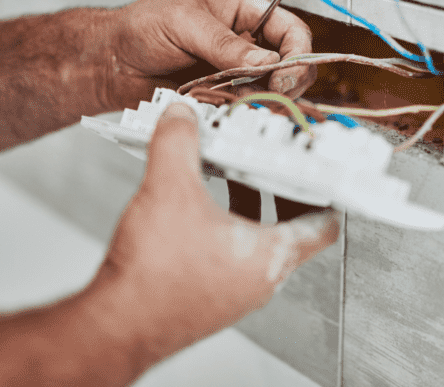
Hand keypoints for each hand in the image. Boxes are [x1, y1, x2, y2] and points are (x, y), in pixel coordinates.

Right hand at [82, 103, 339, 366]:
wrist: (114, 326)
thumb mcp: (169, 189)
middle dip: (281, 188)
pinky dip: (224, 225)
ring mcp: (234, 292)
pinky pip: (231, 255)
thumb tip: (183, 116)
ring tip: (231, 173)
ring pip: (257, 241)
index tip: (323, 170)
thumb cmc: (152, 278)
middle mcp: (259, 280)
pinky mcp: (208, 297)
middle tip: (272, 160)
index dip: (328, 192)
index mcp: (270, 257)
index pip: (325, 226)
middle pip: (291, 228)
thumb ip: (179, 142)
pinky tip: (196, 207)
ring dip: (249, 204)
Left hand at [102, 0, 316, 107]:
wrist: (111, 62)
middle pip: (290, 65)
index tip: (283, 74)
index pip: (291, 30)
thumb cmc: (141, 27)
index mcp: (244, 11)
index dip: (297, 53)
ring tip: (240, 100)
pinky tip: (223, 107)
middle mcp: (247, 42)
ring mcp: (236, 72)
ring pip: (271, 91)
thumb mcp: (184, 23)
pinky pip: (244, 108)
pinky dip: (239, 112)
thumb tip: (265, 60)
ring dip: (261, 99)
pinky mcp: (223, 97)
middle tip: (270, 94)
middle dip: (286, 82)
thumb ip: (225, 43)